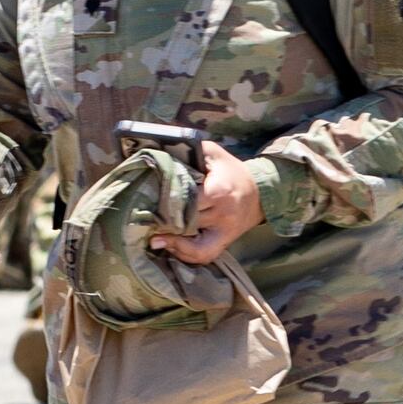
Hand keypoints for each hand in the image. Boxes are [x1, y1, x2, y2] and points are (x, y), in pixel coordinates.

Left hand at [146, 141, 266, 264]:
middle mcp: (222, 213)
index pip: (187, 201)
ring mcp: (223, 231)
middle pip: (186, 223)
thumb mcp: (213, 153)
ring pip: (193, 245)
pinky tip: (171, 248)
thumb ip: (190, 150)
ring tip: (155, 240)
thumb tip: (160, 148)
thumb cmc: (230, 171)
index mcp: (218, 190)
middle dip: (163, 223)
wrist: (259, 193)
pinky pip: (204, 256)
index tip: (149, 201)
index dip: (165, 203)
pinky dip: (185, 255)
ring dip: (172, 244)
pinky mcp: (224, 243)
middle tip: (143, 221)